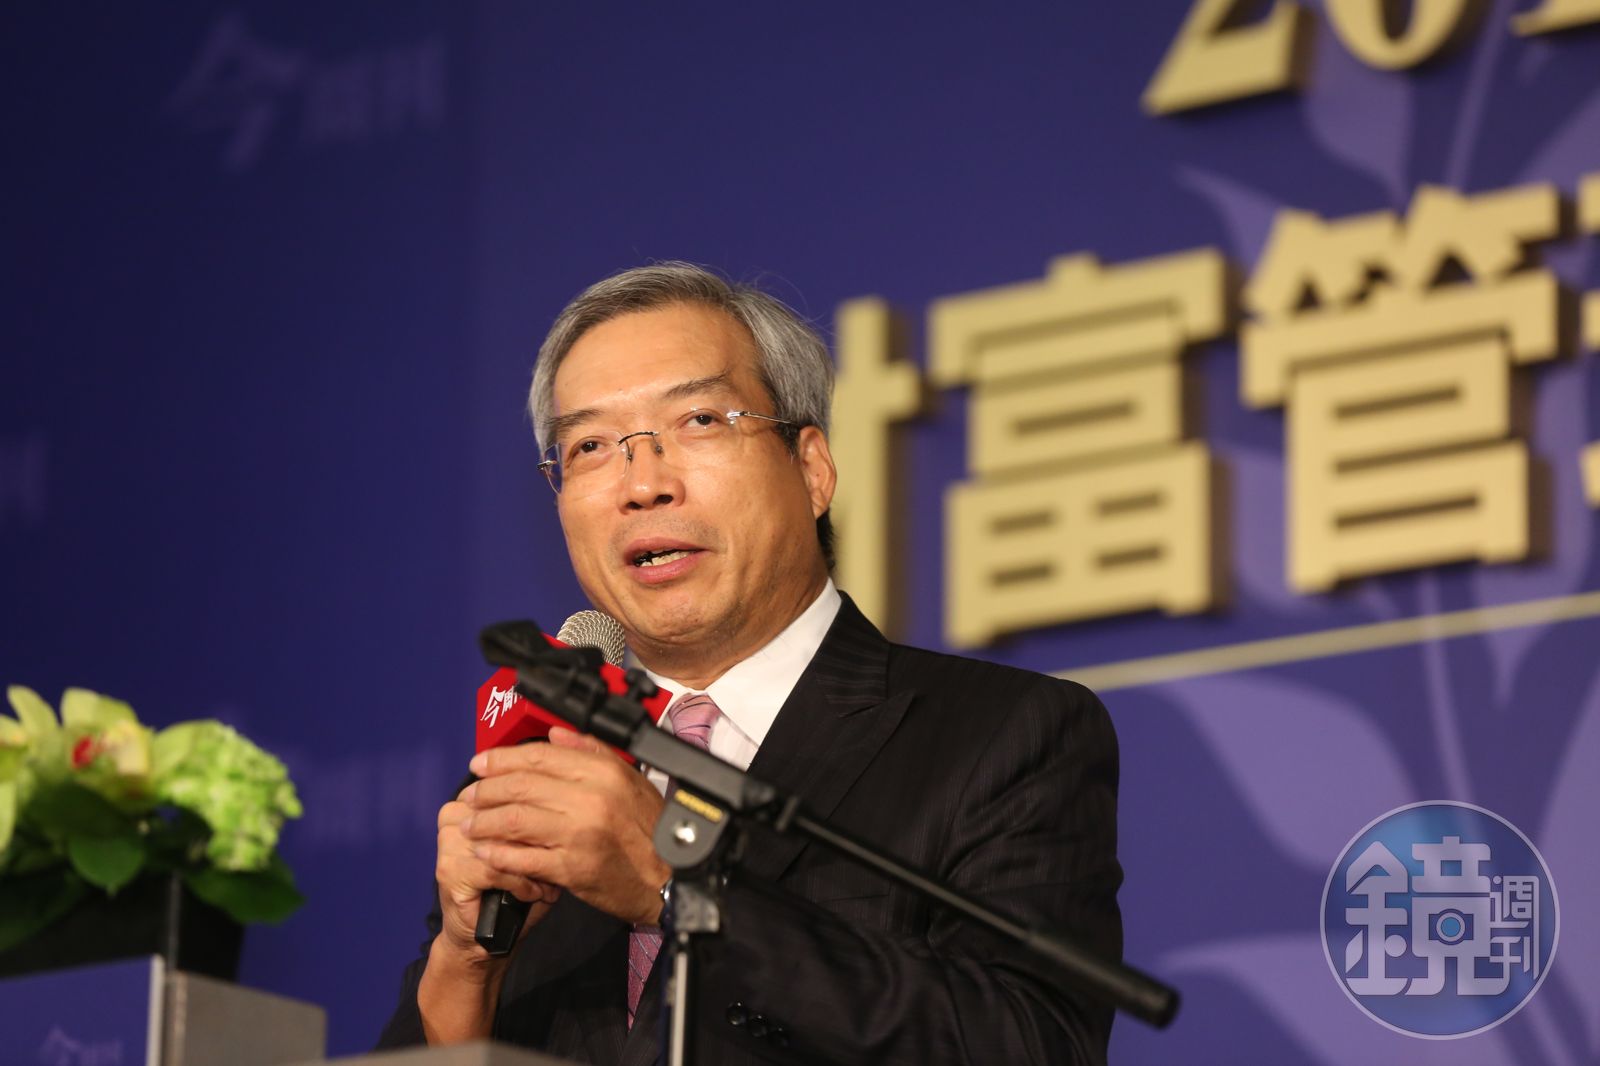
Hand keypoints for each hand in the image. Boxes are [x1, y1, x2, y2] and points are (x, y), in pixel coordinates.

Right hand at [434, 780, 560, 959]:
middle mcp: (456, 814)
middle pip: (510, 809)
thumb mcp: (533, 847)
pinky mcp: (450, 870)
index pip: (512, 784)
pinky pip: (497, 868)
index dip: (545, 804)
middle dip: (540, 837)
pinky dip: (521, 883)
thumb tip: (572, 800)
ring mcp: (449, 841)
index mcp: (472, 799)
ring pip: (505, 839)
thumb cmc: (513, 888)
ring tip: (547, 881)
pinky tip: (533, 893)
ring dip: (533, 863)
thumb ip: (543, 819)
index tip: (566, 826)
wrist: (481, 937)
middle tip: (561, 857)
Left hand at [461, 726, 670, 926]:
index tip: (480, 764)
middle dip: (486, 790)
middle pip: (522, 786)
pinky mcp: (572, 868)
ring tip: (468, 824)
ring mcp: (580, 834)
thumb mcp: (631, 780)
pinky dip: (498, 854)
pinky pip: (523, 858)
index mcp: (604, 772)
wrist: (672, 879)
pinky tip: (484, 852)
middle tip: (469, 795)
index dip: (502, 758)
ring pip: (515, 820)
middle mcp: (591, 798)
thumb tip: (556, 735)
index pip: (540, 756)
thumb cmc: (652, 831)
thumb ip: (592, 752)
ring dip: (483, 821)